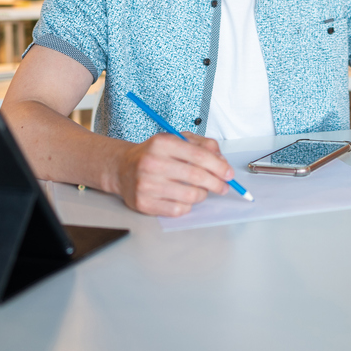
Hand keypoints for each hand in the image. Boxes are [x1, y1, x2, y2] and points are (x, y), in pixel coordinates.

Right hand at [112, 131, 234, 215]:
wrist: (122, 169)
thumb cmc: (153, 154)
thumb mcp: (176, 140)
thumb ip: (202, 145)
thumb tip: (222, 161)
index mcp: (162, 143)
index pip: (198, 155)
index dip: (219, 166)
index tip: (229, 174)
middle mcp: (152, 163)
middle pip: (196, 176)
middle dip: (216, 183)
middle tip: (223, 186)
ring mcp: (146, 184)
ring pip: (190, 195)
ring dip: (202, 195)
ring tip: (200, 190)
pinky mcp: (144, 203)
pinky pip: (178, 210)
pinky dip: (187, 206)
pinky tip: (183, 198)